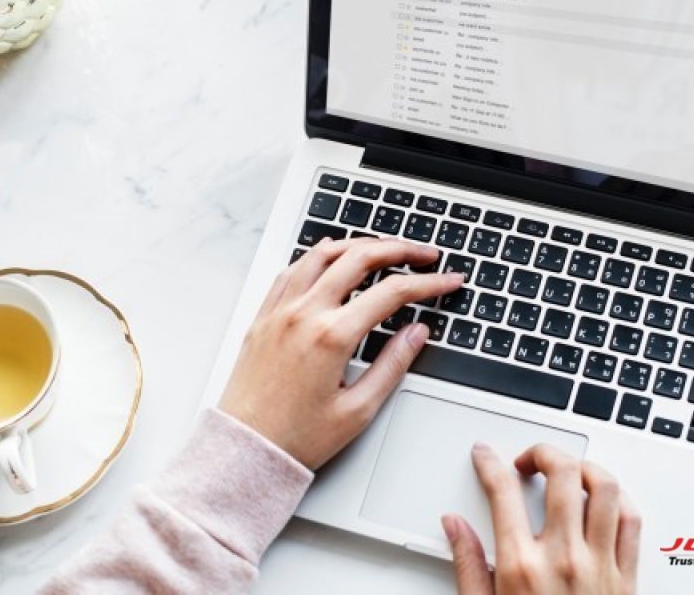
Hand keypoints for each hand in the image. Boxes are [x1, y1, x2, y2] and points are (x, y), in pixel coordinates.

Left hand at [219, 236, 463, 469]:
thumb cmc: (296, 438)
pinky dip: (318, 256)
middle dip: (399, 249)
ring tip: (383, 249)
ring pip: (322, 254)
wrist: (245, 450)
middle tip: (424, 254)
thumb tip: (417, 332)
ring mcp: (280, 311)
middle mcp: (304, 314)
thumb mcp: (358, 410)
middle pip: (359, 258)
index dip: (428, 282)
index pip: (392, 292)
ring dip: (358, 244)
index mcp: (331, 337)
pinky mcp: (263, 316)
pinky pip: (291, 269)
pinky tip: (331, 258)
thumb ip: (392, 365)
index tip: (448, 280)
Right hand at [443, 444, 640, 594]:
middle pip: (562, 473)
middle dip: (543, 451)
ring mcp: (601, 566)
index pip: (502, 490)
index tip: (485, 456)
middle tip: (529, 459)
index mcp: (521, 566)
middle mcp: (564, 559)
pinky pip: (631, 521)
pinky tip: (602, 501)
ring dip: (584, 468)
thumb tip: (455, 526)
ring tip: (567, 472)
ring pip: (605, 487)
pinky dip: (618, 500)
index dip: (489, 463)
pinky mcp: (628, 578)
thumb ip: (468, 563)